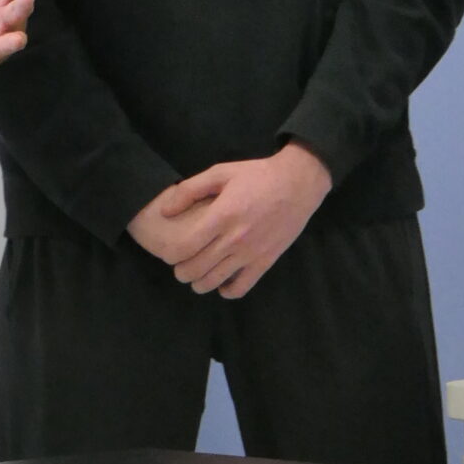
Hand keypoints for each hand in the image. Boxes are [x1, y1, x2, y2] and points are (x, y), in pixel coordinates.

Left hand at [132, 143, 332, 298]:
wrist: (298, 184)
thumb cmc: (256, 176)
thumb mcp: (220, 172)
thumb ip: (189, 190)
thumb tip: (165, 211)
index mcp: (221, 216)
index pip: (184, 247)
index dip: (170, 254)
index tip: (169, 252)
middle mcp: (234, 239)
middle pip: (195, 269)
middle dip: (181, 271)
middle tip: (180, 265)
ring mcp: (251, 253)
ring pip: (215, 281)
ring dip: (199, 283)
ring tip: (196, 275)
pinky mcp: (265, 262)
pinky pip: (241, 288)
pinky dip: (227, 291)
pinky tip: (221, 282)